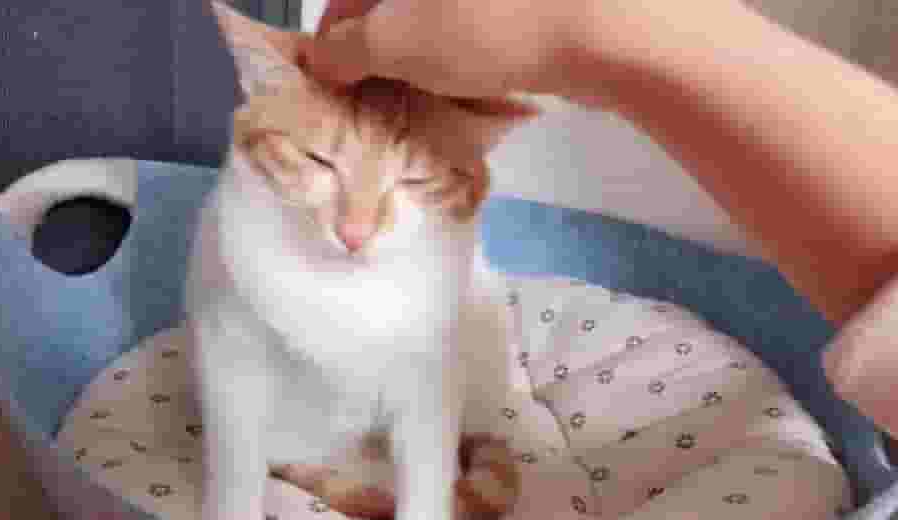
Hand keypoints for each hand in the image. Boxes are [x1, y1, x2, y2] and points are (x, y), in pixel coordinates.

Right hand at [304, 0, 590, 99]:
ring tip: (424, 95)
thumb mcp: (397, 41)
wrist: (609, 25)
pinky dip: (471, 48)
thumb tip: (324, 57)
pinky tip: (472, 81)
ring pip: (444, 13)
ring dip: (428, 51)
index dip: (333, 37)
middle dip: (384, 46)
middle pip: (399, 4)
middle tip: (377, 95)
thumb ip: (348, 49)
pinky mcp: (535, 2)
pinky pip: (486, 20)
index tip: (331, 81)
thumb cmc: (487, 23)